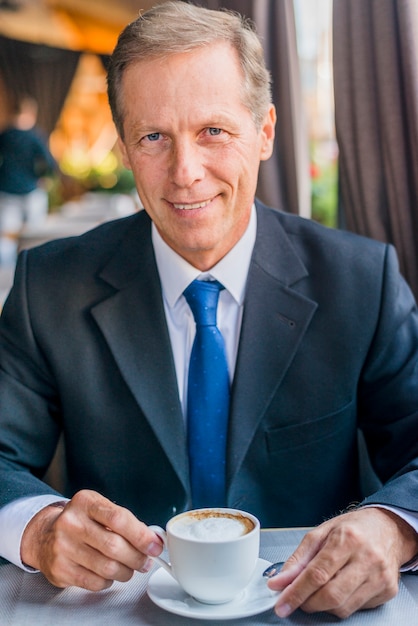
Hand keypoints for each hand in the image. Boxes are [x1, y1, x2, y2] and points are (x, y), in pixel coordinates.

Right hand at [20, 489, 162, 590]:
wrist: (45, 535)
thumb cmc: (81, 521)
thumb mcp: (99, 510)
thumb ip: (125, 521)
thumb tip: (153, 540)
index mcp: (85, 502)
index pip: (119, 518)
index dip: (141, 535)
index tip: (155, 545)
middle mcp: (71, 522)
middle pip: (114, 546)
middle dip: (137, 557)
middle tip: (145, 561)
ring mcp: (63, 547)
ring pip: (107, 567)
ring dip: (126, 571)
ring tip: (129, 568)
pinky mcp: (60, 569)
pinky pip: (95, 582)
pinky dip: (109, 581)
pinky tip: (109, 573)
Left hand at [268, 507, 417, 618]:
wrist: (388, 528)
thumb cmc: (353, 528)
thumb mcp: (321, 533)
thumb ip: (299, 559)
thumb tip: (280, 581)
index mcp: (348, 538)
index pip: (317, 574)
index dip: (296, 592)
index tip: (282, 604)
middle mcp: (367, 558)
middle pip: (331, 595)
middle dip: (308, 603)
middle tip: (298, 599)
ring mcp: (380, 576)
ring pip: (343, 607)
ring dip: (323, 605)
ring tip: (319, 590)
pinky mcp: (388, 590)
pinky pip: (357, 608)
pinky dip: (342, 604)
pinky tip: (341, 588)